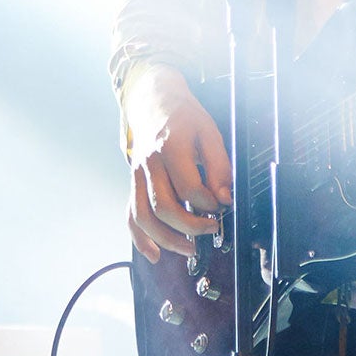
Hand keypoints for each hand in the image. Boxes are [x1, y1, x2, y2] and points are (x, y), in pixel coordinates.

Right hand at [124, 65, 232, 262]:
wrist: (153, 102)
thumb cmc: (184, 117)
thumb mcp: (210, 133)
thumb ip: (219, 166)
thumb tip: (224, 198)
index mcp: (170, 147)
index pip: (189, 187)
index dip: (209, 203)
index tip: (222, 206)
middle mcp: (149, 164)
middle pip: (164, 207)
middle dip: (190, 226)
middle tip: (211, 229)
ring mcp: (137, 175)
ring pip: (144, 217)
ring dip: (167, 239)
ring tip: (189, 248)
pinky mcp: (133, 184)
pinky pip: (130, 215)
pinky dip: (140, 239)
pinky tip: (155, 254)